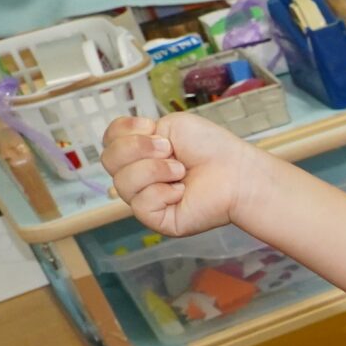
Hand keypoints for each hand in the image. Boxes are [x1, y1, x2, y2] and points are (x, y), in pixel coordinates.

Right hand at [102, 113, 263, 238]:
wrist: (237, 171)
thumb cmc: (210, 148)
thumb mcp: (170, 126)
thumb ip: (136, 132)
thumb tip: (122, 150)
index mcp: (139, 153)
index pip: (108, 140)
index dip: (124, 131)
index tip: (152, 128)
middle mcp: (138, 176)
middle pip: (108, 160)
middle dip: (139, 148)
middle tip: (171, 150)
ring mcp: (145, 199)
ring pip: (122, 182)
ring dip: (155, 170)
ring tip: (181, 171)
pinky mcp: (157, 219)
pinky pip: (140, 205)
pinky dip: (162, 192)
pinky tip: (182, 191)